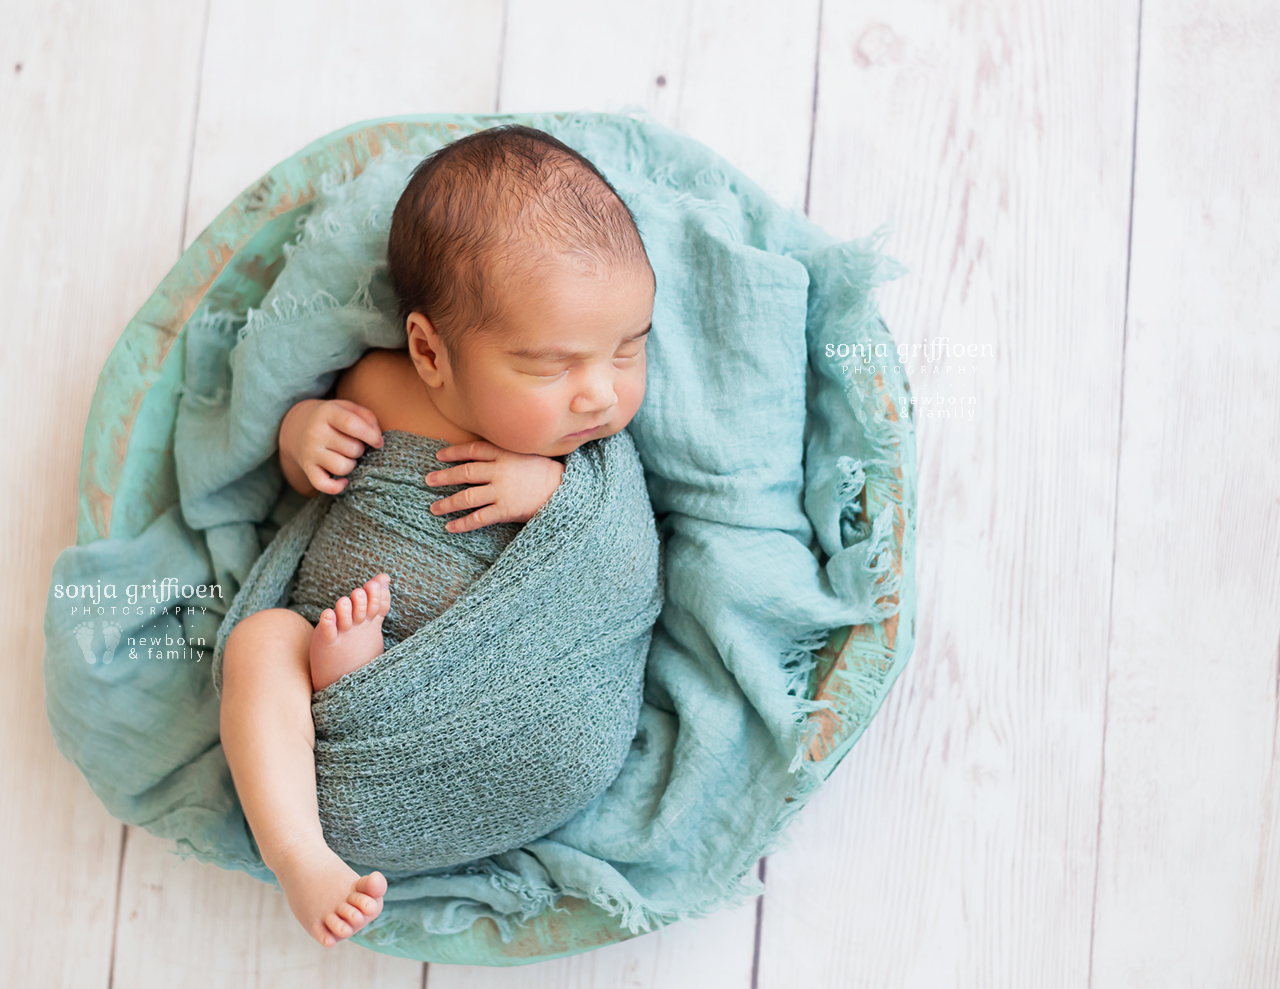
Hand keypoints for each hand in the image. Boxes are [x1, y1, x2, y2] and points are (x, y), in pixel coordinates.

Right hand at [278, 398, 382, 496]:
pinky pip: (324, 485)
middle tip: (353, 444)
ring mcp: (310, 452)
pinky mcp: (307, 468)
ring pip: (342, 467)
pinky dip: (337, 487)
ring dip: (352, 465)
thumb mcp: (346, 407)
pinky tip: (343, 480)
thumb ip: (367, 417)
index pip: (351, 424)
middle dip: (360, 449)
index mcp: (327, 413)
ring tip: (347, 457)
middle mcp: (316, 432)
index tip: (378, 442)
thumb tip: (378, 439)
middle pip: (352, 449)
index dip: (370, 435)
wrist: (295, 426)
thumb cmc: (330, 418)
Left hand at [425, 441, 564, 531]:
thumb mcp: (528, 453)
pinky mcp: (506, 510)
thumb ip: (507, 453)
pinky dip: (463, 523)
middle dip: (444, 477)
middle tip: (428, 480)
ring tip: (434, 508)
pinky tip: (451, 527)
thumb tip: (487, 457)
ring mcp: (501, 491)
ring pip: (467, 497)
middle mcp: (499, 471)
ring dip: (447, 503)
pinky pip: (479, 518)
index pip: (473, 450)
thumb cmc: (548, 472)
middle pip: (465, 472)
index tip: (439, 456)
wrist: (566, 490)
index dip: (454, 452)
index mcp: (505, 453)